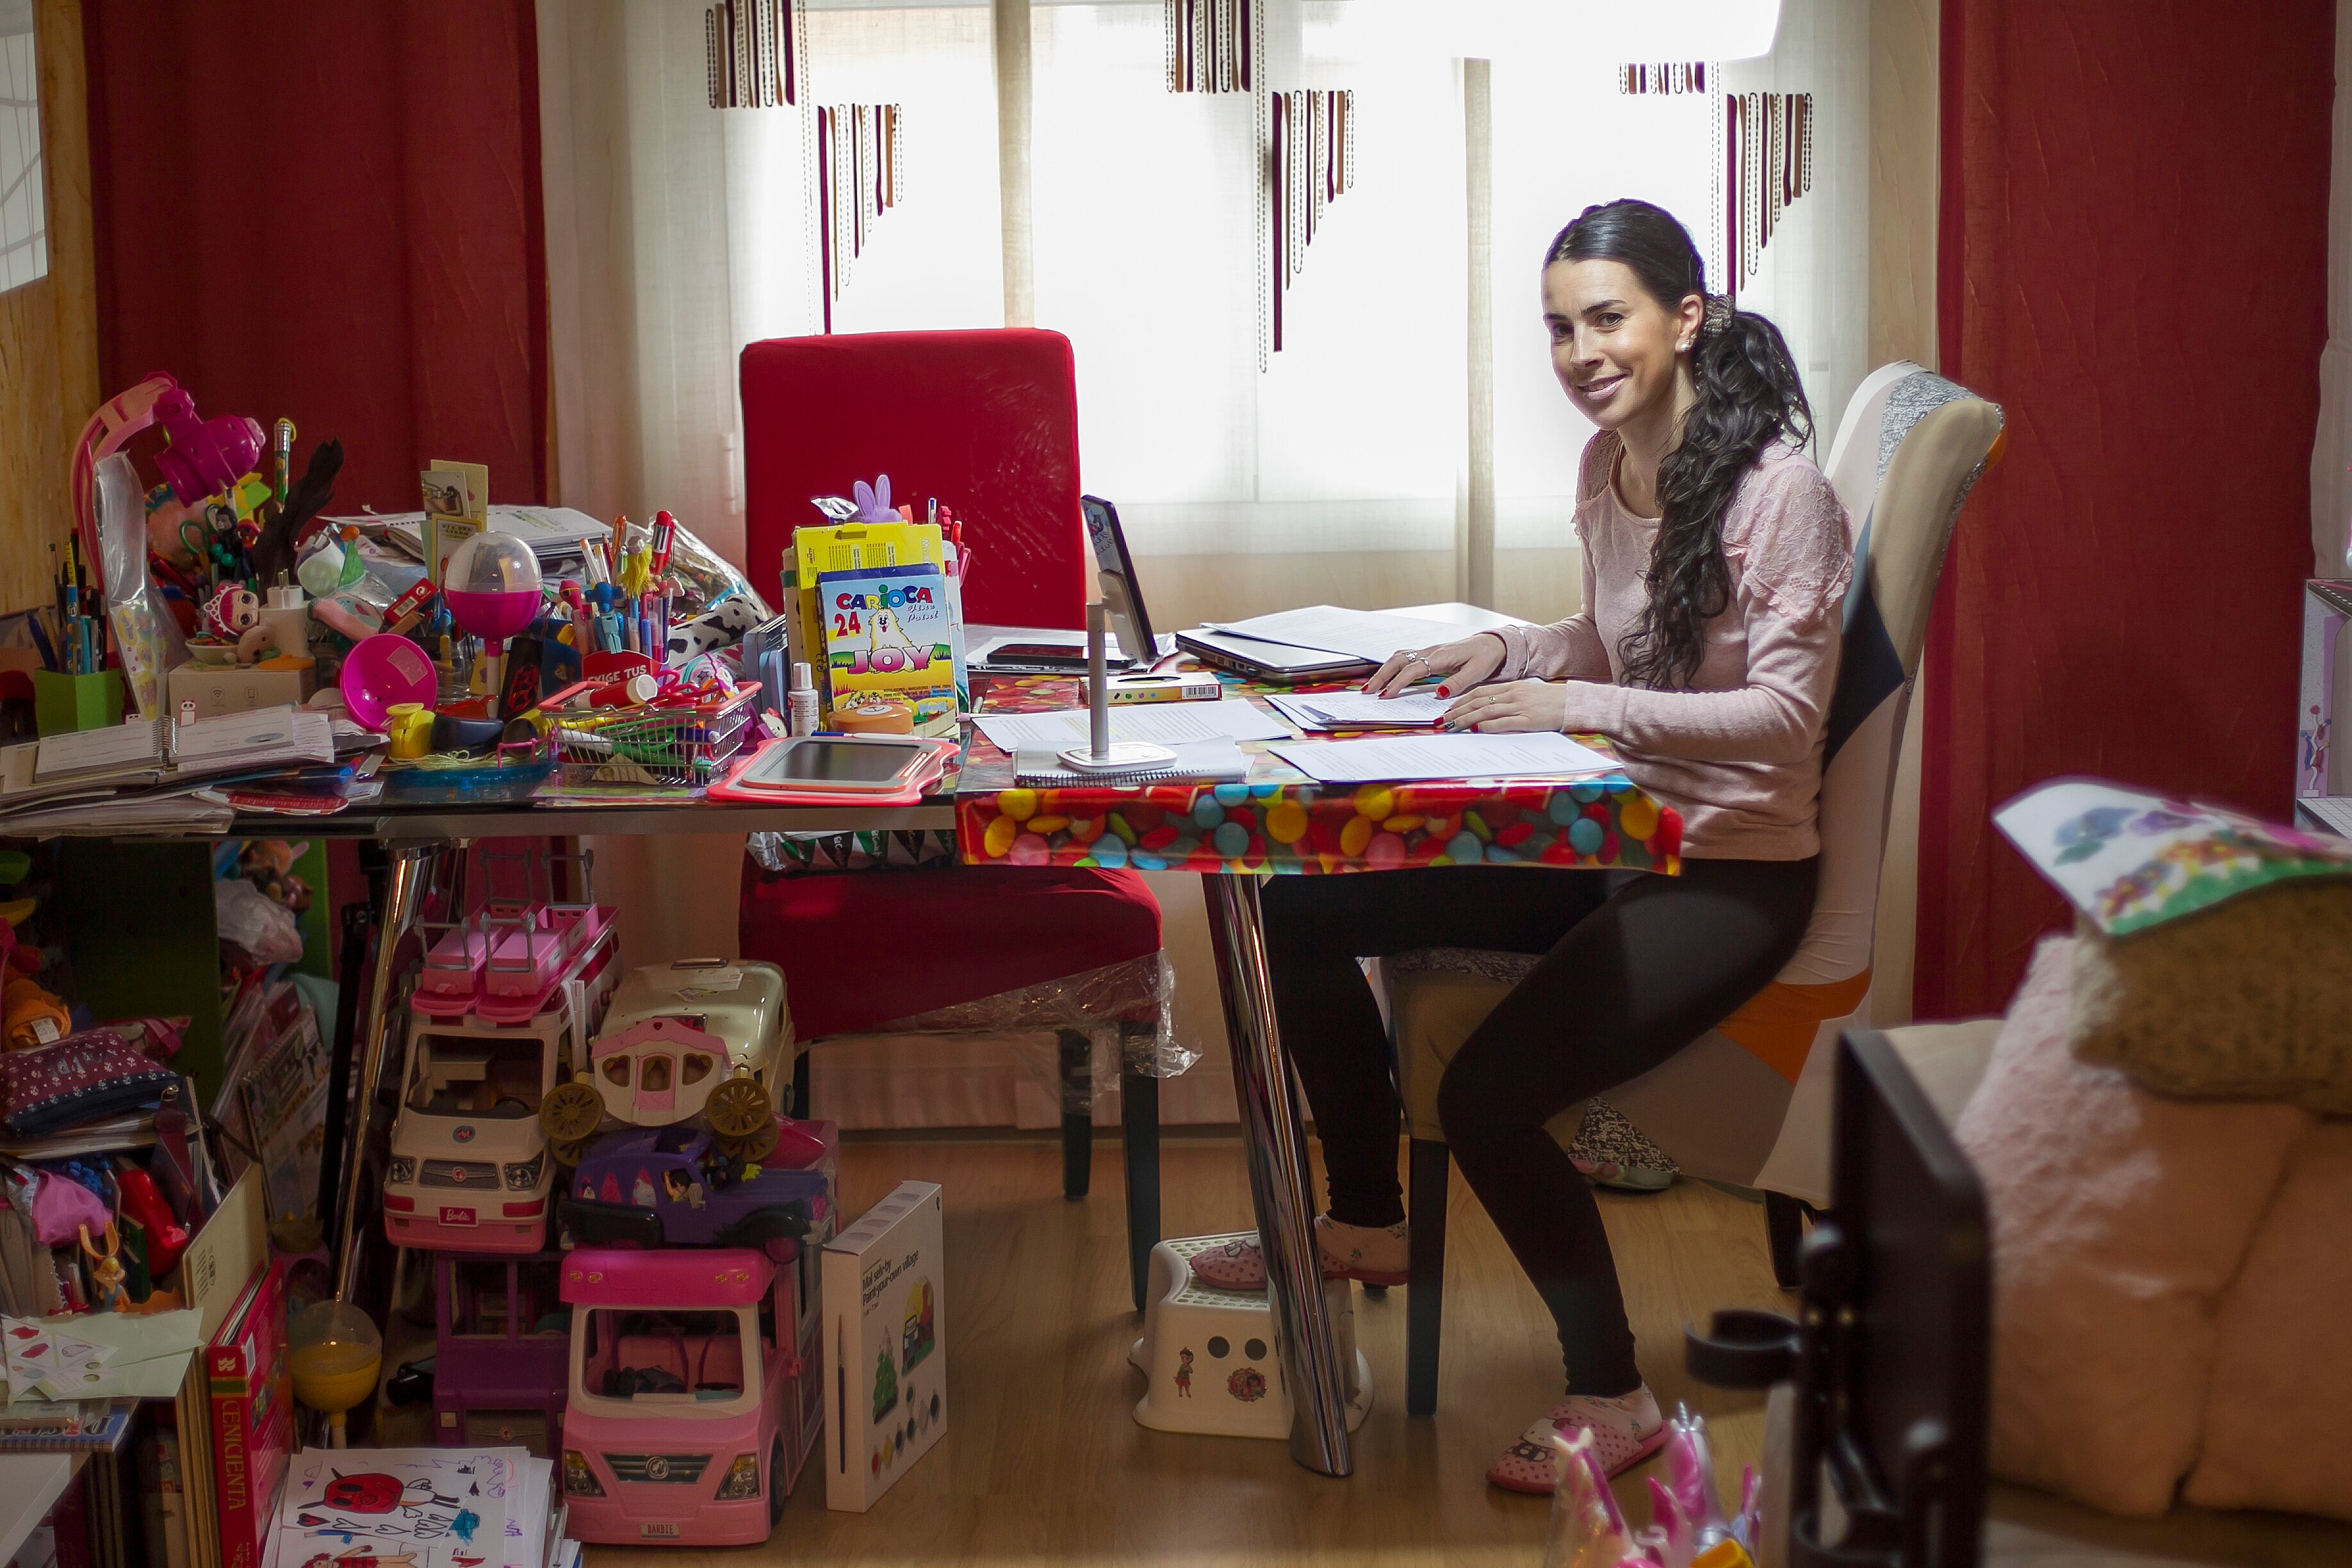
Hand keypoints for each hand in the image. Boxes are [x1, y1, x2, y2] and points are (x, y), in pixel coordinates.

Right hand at [1363, 633, 1506, 697]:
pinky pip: (1405, 659)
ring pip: (1399, 658)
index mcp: (1441, 656)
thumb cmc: (1486, 657)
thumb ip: (1457, 682)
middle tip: (1368, 691)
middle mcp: (1431, 652)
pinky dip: (1392, 668)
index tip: (1386, 695)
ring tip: (1372, 687)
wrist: (1493, 644)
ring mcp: (1429, 652)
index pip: (1413, 669)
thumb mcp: (1477, 672)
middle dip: (1381, 675)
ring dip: (1384, 671)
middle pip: (1398, 660)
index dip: (1398, 682)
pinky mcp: (1429, 655)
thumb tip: (1438, 693)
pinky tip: (1387, 677)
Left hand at [1442, 679, 1568, 732]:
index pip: (1479, 692)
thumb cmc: (1551, 700)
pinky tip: (1476, 730)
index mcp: (1511, 686)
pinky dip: (1488, 726)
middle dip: (1457, 711)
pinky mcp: (1529, 719)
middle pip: (1478, 702)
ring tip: (1452, 727)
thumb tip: (1487, 710)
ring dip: (1466, 720)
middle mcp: (1513, 694)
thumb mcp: (1527, 694)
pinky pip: (1504, 722)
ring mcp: (1520, 706)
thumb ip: (1508, 699)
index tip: (1448, 709)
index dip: (1461, 700)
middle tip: (1441, 721)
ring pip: (1486, 712)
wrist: (1574, 702)